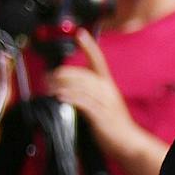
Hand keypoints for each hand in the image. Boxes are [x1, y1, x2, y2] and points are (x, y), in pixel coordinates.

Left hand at [50, 29, 134, 146]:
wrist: (127, 140)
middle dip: (63, 72)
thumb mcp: (103, 102)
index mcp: (107, 84)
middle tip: (47, 74)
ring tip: (48, 84)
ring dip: (62, 84)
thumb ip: (90, 93)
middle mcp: (106, 90)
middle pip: (83, 74)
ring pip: (81, 87)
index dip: (89, 46)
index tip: (80, 33)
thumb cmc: (113, 123)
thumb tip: (70, 87)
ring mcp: (104, 102)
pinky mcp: (99, 115)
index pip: (98, 60)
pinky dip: (70, 97)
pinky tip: (59, 96)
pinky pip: (83, 102)